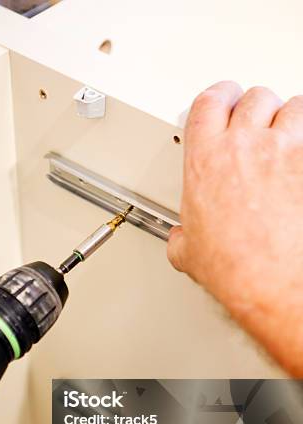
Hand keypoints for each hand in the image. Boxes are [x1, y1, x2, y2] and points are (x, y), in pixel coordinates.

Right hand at [168, 81, 302, 375]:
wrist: (271, 280)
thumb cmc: (233, 266)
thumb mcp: (188, 253)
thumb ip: (181, 237)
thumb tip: (180, 241)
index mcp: (205, 160)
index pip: (209, 102)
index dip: (219, 96)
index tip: (224, 98)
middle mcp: (244, 146)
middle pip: (254, 98)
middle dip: (256, 108)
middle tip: (258, 122)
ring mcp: (284, 150)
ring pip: (292, 107)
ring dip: (289, 118)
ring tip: (288, 135)